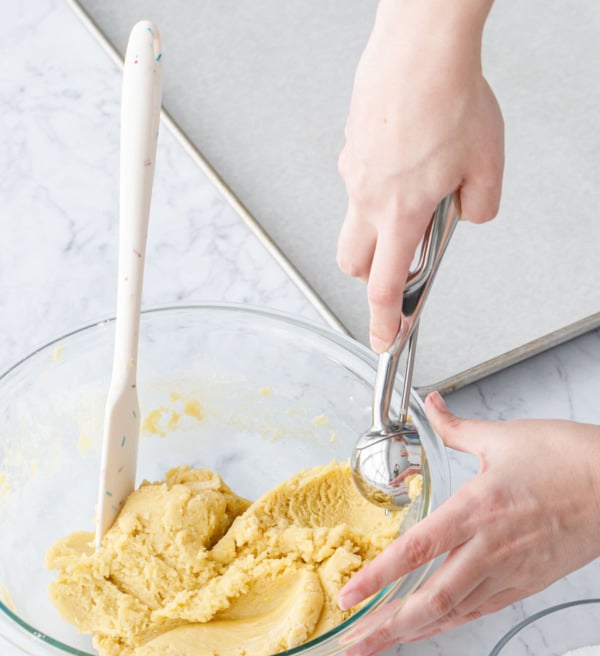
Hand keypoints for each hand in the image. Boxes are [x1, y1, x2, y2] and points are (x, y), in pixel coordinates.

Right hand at [337, 0, 503, 351]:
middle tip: (398, 266)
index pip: (384, 285)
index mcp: (401, 213)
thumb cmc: (449, 98)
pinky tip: (407, 156)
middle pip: (352, 263)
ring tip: (415, 194)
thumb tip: (469, 217)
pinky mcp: (350, 146)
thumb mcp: (487, 163)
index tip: (384, 339)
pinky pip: (359, 180)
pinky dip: (379, 185)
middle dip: (370, 275)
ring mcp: (353, 171)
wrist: (420, 46)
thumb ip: (480, 206)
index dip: (383, 321)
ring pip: (354, 221)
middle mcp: (368, 198)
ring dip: (377, 227)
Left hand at [339, 392, 599, 655]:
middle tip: (351, 642)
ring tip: (375, 645)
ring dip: (409, 632)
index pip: (416, 550)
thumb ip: (458, 428)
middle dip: (384, 626)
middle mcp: (488, 549)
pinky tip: (425, 630)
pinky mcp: (524, 585)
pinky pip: (477, 612)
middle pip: (429, 599)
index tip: (349, 595)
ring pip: (451, 614)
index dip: (379, 577)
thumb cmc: (572, 462)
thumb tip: (434, 407)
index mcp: (477, 510)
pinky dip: (445, 624)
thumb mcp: (506, 437)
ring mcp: (508, 572)